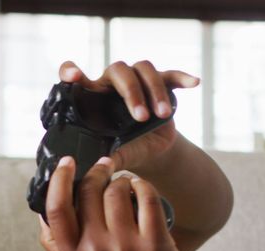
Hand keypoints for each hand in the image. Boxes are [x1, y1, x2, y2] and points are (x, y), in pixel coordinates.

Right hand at [38, 154, 193, 250]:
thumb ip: (58, 245)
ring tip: (125, 184)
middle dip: (98, 172)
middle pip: (89, 192)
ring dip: (122, 179)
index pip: (57, 209)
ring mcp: (127, 249)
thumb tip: (39, 214)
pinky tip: (141, 187)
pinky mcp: (155, 244)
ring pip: (117, 190)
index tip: (67, 162)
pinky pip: (146, 196)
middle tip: (105, 167)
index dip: (60, 179)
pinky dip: (143, 185)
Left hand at [59, 60, 199, 172]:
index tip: (74, 75)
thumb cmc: (126, 151)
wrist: (152, 152)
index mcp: (93, 96)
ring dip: (154, 91)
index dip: (70, 70)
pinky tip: (194, 83)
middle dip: (132, 92)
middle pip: (119, 71)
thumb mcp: (116, 155)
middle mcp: (113, 83)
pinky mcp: (161, 84)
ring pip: (144, 69)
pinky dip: (182, 77)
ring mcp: (138, 82)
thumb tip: (97, 168)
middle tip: (140, 117)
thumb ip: (106, 157)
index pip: (75, 75)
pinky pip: (170, 74)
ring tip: (161, 116)